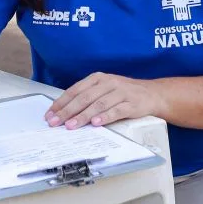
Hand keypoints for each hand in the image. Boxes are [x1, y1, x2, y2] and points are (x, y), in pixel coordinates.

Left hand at [45, 73, 161, 128]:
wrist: (152, 94)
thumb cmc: (123, 93)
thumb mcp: (103, 89)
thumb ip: (87, 97)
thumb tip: (64, 111)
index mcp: (97, 78)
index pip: (75, 90)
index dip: (61, 103)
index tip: (50, 114)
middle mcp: (107, 83)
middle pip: (84, 97)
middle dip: (67, 111)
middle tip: (56, 122)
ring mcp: (120, 92)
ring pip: (98, 104)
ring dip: (83, 116)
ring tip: (71, 125)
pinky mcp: (132, 103)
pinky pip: (116, 111)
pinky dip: (105, 117)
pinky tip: (96, 124)